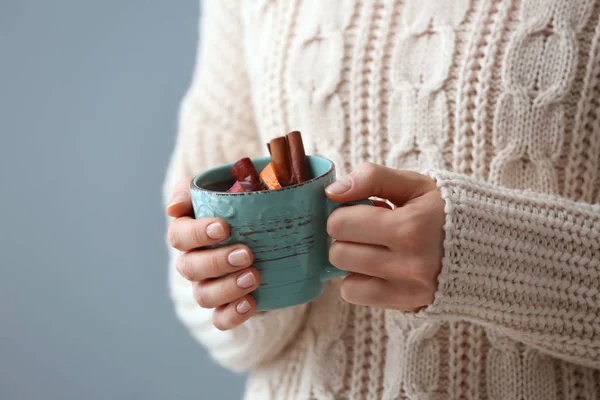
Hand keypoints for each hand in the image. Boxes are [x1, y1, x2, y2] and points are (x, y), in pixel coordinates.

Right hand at [167, 177, 260, 329]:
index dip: (197, 234)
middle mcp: (193, 261)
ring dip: (227, 288)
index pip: (179, 236)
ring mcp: (208, 286)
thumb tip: (173, 209)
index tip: (224, 227)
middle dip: (217, 262)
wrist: (267, 227)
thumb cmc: (238, 202)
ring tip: (254, 276)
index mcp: (188, 232)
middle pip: (189, 268)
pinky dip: (232, 315)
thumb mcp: (219, 187)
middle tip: (246, 253)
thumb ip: (193, 190)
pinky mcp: (227, 305)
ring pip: (204, 296)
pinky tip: (250, 304)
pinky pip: (220, 319)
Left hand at [325, 163, 444, 311]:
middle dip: (347, 237)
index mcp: (410, 226)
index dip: (343, 212)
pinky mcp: (408, 305)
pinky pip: (356, 296)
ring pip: (344, 277)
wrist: (495, 247)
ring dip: (352, 260)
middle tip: (368, 229)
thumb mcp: (418, 184)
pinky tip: (380, 267)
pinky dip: (360, 281)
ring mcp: (408, 288)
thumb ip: (373, 178)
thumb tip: (333, 191)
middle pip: (338, 253)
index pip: (340, 223)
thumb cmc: (448, 210)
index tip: (362, 209)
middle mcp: (409, 262)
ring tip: (376, 247)